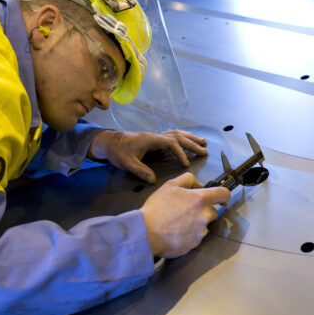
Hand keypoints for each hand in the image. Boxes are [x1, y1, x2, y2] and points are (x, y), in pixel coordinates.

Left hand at [88, 129, 207, 182]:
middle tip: (205, 151)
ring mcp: (155, 136)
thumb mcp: (126, 163)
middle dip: (192, 144)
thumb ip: (140, 171)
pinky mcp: (154, 138)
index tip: (186, 164)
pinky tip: (188, 139)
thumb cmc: (117, 151)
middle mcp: (155, 136)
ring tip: (202, 142)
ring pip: (177, 134)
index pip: (171, 143)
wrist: (108, 141)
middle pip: (178, 137)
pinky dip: (182, 136)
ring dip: (190, 138)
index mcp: (151, 140)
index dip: (181, 153)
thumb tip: (153, 180)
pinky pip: (172, 135)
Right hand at [139, 172, 230, 257]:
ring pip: (204, 225)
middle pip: (213, 212)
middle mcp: (204, 216)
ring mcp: (201, 232)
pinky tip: (176, 232)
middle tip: (186, 211)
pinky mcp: (195, 244)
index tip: (221, 199)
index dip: (223, 195)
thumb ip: (188, 179)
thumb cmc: (157, 208)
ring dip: (196, 223)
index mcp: (200, 200)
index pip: (224, 194)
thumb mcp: (170, 185)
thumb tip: (199, 185)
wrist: (146, 233)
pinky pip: (196, 237)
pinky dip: (189, 235)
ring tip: (178, 222)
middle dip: (203, 211)